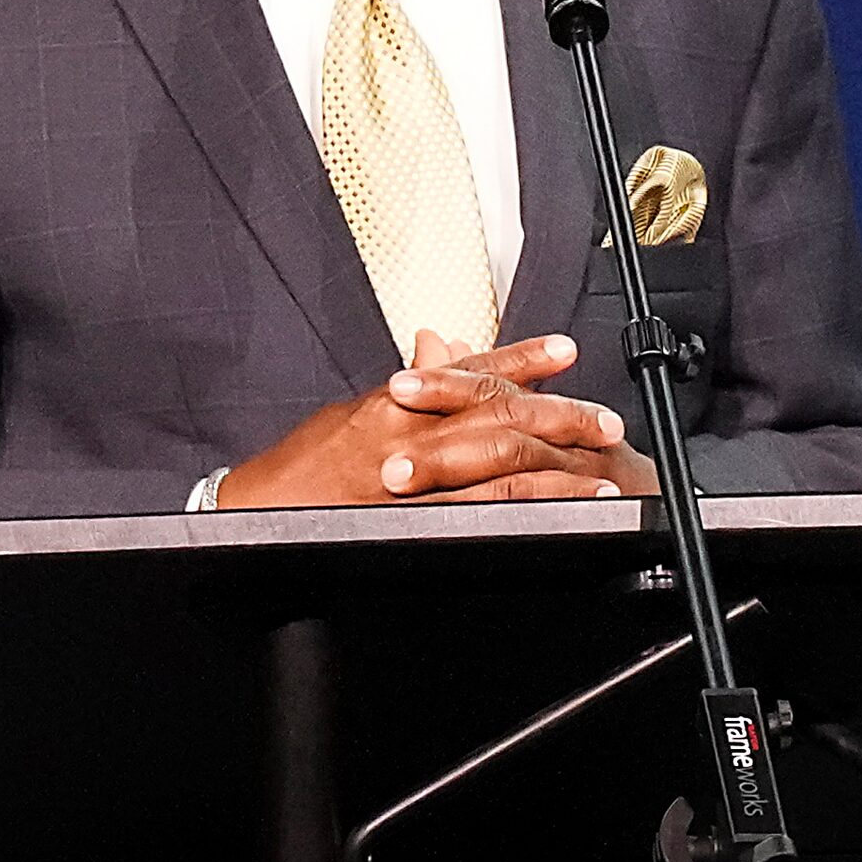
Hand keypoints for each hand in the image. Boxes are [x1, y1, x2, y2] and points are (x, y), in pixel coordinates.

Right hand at [219, 333, 646, 508]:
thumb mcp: (352, 412)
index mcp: (396, 401)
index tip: (566, 351)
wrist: (257, 510)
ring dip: (557, 463)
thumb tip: (439, 345)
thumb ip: (406, 383)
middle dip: (557, 413)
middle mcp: (408, 428)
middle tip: (604, 417)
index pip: (469, 370)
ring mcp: (412, 474)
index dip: (522, 358)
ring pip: (497, 459)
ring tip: (602, 468)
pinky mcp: (413, 516)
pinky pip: (479, 508)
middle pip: (496, 410)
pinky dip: (526, 506)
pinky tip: (561, 511)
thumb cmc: (302, 466)